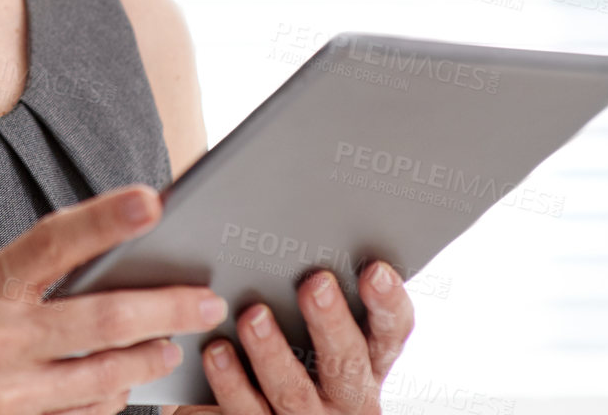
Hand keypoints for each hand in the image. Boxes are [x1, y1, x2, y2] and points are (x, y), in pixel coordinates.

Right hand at [0, 183, 229, 414]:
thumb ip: (18, 278)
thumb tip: (96, 259)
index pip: (54, 242)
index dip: (105, 218)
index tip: (154, 199)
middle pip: (102, 320)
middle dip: (166, 309)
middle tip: (207, 301)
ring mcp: (5, 394)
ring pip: (104, 377)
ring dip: (147, 361)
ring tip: (172, 347)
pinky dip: (110, 401)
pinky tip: (124, 388)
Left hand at [177, 261, 414, 414]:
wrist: (248, 409)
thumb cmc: (284, 342)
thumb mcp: (309, 320)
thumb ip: (317, 283)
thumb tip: (299, 212)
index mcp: (367, 360)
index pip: (391, 332)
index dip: (388, 303)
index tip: (375, 269)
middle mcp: (347, 397)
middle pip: (347, 363)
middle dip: (331, 323)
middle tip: (314, 283)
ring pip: (294, 393)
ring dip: (273, 353)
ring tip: (253, 316)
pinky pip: (246, 412)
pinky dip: (230, 381)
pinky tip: (215, 350)